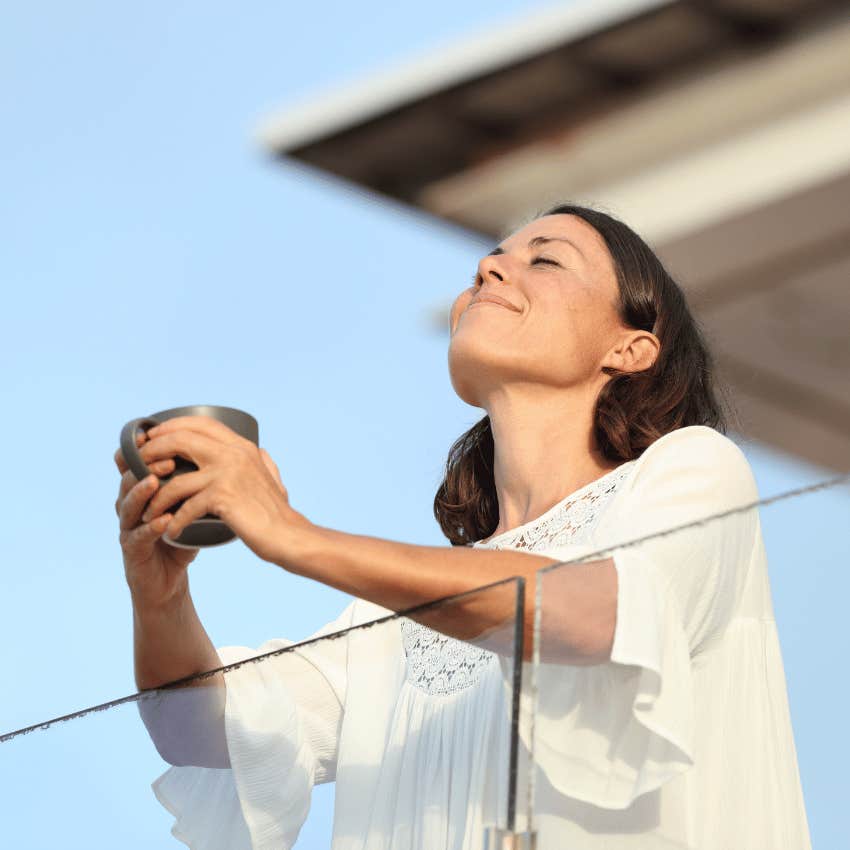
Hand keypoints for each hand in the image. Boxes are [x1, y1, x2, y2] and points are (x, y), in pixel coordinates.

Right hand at [115, 430, 198, 609]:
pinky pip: (137, 536)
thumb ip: (202, 483)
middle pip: (128, 478)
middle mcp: (130, 504)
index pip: (136, 462)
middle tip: (168, 459)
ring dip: (141, 492)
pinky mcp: (132, 550)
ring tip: (156, 482)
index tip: (167, 438)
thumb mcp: (191, 507)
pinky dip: (150, 528)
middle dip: (146, 466)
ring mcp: (128, 527)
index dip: (146, 449)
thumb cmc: (181, 539)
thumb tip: (233, 454)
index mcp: (142, 490)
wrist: (169, 580)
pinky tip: (163, 521)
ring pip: (127, 504)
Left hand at [135, 415, 312, 564]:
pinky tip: (170, 532)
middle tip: (138, 467)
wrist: (288, 536)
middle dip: (152, 451)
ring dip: (156, 497)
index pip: (199, 423)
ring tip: (147, 512)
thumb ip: (263, 462)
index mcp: (242, 446)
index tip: (151, 438)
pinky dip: (173, 522)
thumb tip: (260, 451)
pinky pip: (185, 507)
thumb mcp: (272, 478)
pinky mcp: (222, 497)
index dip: (170, 427)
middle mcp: (234, 453)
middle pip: (180, 439)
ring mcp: (227, 473)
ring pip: (175, 478)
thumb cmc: (278, 513)